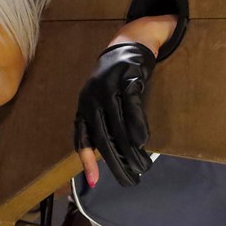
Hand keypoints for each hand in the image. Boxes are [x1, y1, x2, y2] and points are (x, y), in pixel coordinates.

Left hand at [74, 43, 155, 186]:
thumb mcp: (102, 100)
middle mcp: (93, 97)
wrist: (129, 44)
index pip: (82, 137)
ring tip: (142, 166)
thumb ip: (102, 123)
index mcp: (84, 105)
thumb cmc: (116, 79)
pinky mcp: (128, 79)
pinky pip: (132, 108)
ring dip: (131, 150)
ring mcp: (110, 87)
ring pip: (118, 127)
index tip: (94, 181)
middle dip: (116, 162)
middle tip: (130, 180)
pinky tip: (143, 142)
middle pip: (103, 137)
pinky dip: (137, 127)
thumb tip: (108, 155)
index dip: (87, 160)